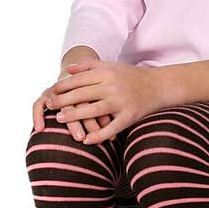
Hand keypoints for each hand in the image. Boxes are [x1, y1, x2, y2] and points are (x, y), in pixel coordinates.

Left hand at [36, 58, 164, 145]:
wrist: (159, 86)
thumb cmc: (130, 76)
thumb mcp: (111, 66)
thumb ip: (89, 66)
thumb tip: (69, 69)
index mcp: (107, 73)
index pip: (80, 79)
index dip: (63, 86)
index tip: (51, 92)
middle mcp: (113, 86)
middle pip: (83, 94)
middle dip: (64, 100)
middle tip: (49, 106)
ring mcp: (121, 102)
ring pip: (94, 110)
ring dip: (75, 115)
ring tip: (59, 120)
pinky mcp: (130, 116)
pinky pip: (112, 128)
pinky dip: (99, 135)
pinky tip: (86, 141)